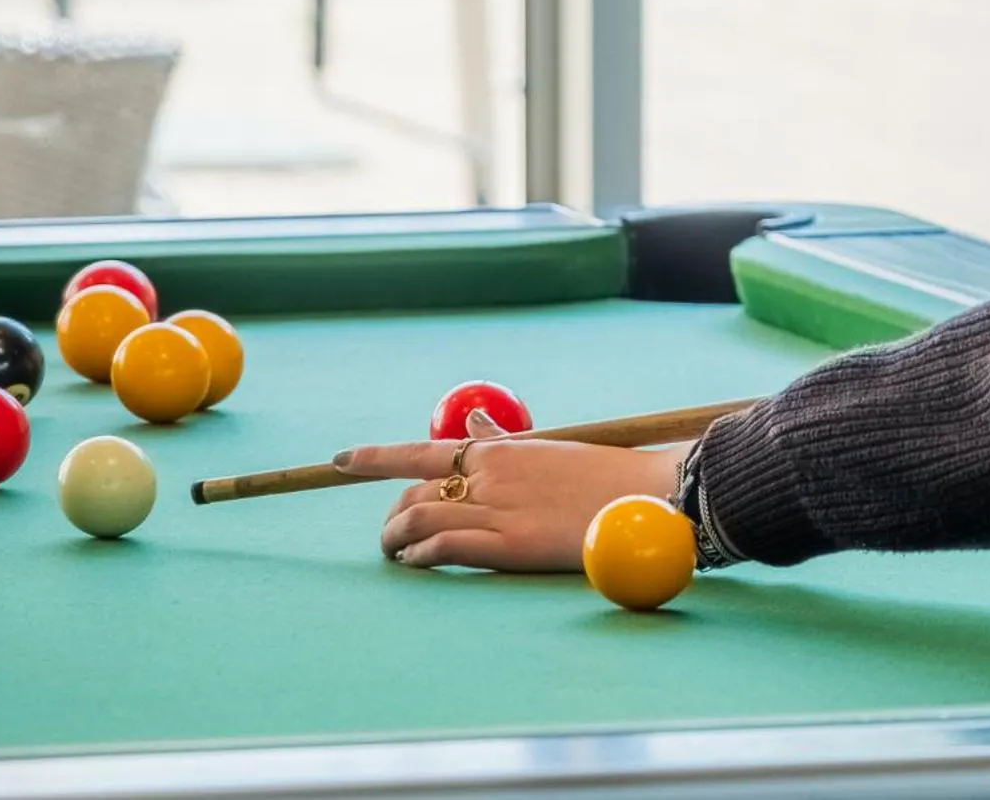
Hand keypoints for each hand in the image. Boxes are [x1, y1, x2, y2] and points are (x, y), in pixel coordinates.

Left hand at [336, 410, 688, 571]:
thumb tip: (476, 425)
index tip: (340, 462)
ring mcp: (498, 508)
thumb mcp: (551, 451)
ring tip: (395, 554)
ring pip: (419, 515)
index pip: (421, 450)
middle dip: (393, 514)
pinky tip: (418, 563)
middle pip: (415, 490)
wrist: (649, 495)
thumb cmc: (608, 478)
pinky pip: (444, 544)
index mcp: (501, 451)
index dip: (374, 457)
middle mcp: (491, 474)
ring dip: (396, 538)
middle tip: (391, 536)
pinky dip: (421, 554)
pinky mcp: (510, 542)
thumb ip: (506, 443)